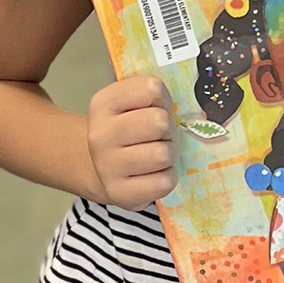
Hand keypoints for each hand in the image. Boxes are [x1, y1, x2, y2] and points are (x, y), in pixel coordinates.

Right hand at [86, 76, 176, 209]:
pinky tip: (155, 173)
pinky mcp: (121, 194)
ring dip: (168, 154)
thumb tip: (184, 100)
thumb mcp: (127, 103)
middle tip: (159, 135)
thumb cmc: (125, 131)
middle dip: (167, 129)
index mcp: (103, 104)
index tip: (155, 108)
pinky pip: (164, 182)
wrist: (99, 169)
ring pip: (163, 154)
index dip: (162, 99)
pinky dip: (167, 177)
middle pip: (159, 122)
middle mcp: (101, 134)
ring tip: (157, 154)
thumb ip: (150, 95)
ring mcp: (108, 166)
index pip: (151, 88)